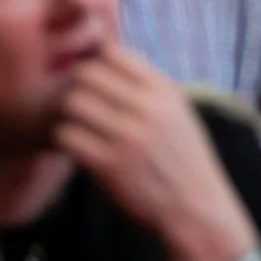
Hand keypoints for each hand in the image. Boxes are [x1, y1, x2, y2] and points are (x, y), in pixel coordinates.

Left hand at [56, 47, 254, 260]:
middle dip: (77, 87)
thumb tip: (110, 63)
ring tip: (74, 125)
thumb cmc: (185, 159)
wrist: (195, 208)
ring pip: (73, 104)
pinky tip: (76, 148)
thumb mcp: (179, 113)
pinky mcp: (108, 166)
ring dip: (67, 114)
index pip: (114, 52)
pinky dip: (65, 141)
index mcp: (164, 90)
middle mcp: (146, 108)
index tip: (94, 79)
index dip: (96, 62)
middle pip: (87, 75)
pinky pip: (68, 137)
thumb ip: (149, 88)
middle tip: (79, 105)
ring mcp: (127, 136)